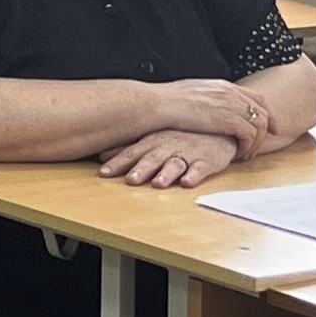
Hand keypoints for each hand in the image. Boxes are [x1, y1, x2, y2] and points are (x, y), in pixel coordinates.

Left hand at [98, 128, 244, 189]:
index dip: (117, 163)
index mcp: (152, 142)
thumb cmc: (178, 137)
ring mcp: (188, 153)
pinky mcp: (207, 161)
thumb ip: (127, 149)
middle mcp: (167, 147)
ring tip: (157, 184)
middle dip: (141, 169)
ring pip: (175, 164)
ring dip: (166, 174)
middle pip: (152, 159)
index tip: (103, 173)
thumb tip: (100, 156)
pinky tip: (187, 182)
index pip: (131, 153)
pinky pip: (201, 168)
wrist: (215, 131)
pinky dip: (194, 175)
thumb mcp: (151, 140)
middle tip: (130, 180)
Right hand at [158, 78, 275, 153]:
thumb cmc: (164, 101)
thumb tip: (205, 105)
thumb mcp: (190, 92)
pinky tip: (237, 155)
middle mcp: (231, 93)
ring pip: (260, 126)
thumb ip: (205, 97)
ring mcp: (232, 106)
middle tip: (261, 145)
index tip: (265, 126)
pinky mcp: (230, 120)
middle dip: (267, 130)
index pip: (255, 97)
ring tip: (245, 154)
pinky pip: (250, 136)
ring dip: (256, 143)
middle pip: (263, 111)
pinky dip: (247, 147)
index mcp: (222, 85)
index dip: (264, 112)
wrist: (157, 104)